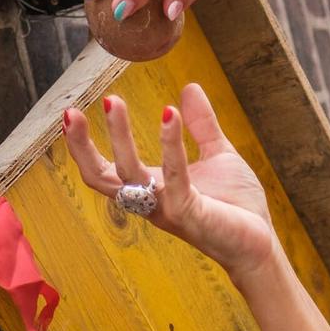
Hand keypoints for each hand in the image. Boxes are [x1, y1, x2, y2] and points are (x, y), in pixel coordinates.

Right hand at [61, 87, 276, 282]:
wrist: (260, 242)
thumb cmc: (235, 205)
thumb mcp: (216, 154)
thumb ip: (202, 124)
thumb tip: (189, 88)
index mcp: (150, 188)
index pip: (103, 170)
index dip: (81, 147)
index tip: (69, 114)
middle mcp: (150, 201)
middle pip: (102, 178)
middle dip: (82, 147)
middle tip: (71, 112)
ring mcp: (167, 209)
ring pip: (130, 175)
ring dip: (119, 137)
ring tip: (112, 101)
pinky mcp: (190, 214)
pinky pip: (174, 178)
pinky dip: (170, 146)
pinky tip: (170, 114)